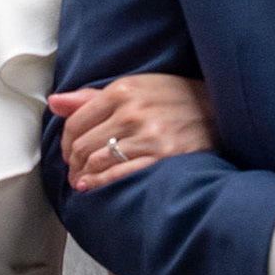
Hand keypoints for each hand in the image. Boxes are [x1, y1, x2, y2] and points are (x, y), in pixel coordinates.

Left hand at [49, 75, 215, 190]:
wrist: (219, 110)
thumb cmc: (175, 98)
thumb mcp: (137, 87)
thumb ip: (92, 97)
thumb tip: (55, 102)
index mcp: (123, 90)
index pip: (75, 122)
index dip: (66, 142)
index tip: (70, 152)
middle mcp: (132, 112)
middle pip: (83, 145)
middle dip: (73, 162)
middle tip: (75, 170)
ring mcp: (147, 136)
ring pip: (97, 162)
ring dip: (83, 175)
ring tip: (83, 180)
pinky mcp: (162, 157)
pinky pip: (118, 175)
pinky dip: (99, 184)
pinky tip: (91, 186)